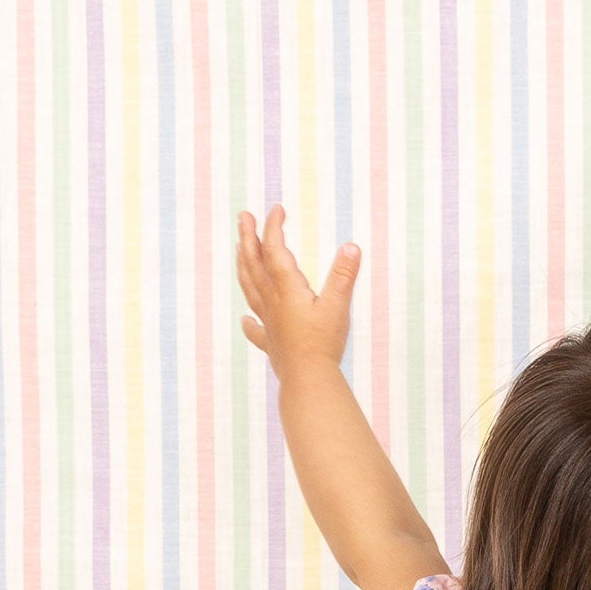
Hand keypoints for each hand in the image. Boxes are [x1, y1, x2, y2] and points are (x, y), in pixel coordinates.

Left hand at [236, 204, 359, 371]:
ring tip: (239, 251)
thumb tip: (351, 247)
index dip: (273, 227)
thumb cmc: (322, 344)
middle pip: (254, 264)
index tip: (276, 209)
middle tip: (243, 217)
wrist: (307, 380)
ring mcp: (269, 323)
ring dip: (243, 266)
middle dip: (247, 238)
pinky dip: (248, 322)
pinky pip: (255, 329)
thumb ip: (343, 276)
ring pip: (250, 289)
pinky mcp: (271, 343)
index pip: (274, 250)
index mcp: (287, 289)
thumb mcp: (337, 306)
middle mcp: (272, 302)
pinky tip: (245, 320)